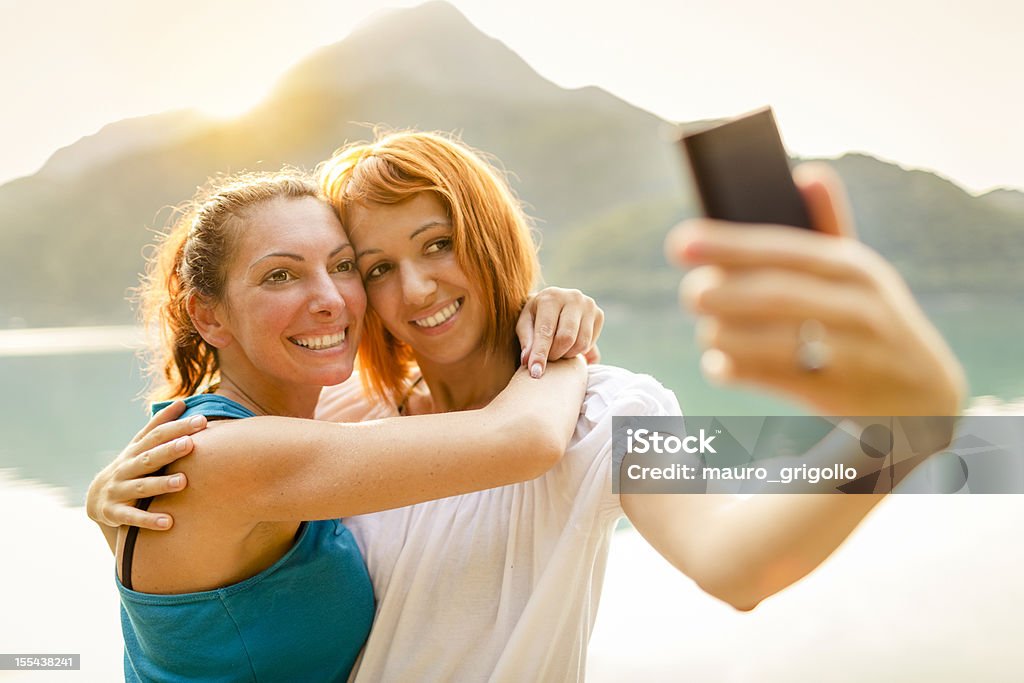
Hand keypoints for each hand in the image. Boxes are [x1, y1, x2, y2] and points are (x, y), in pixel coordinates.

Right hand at [86, 400, 206, 529]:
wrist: (96, 498)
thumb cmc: (130, 467)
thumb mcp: (141, 446)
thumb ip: (160, 424)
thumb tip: (183, 401)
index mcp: (136, 450)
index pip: (157, 435)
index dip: (178, 427)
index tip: (202, 420)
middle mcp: (127, 468)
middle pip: (149, 457)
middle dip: (169, 451)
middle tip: (190, 444)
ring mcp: (119, 490)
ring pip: (141, 487)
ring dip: (161, 484)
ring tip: (183, 482)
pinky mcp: (115, 512)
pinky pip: (133, 517)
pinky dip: (149, 520)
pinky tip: (168, 522)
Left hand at [515, 287, 603, 377]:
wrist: (554, 303)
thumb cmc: (536, 316)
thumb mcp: (525, 324)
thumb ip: (526, 341)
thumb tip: (528, 360)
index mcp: (551, 297)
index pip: (546, 331)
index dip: (540, 354)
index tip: (535, 373)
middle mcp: (573, 297)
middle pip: (566, 338)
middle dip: (554, 355)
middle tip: (547, 359)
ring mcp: (589, 305)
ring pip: (581, 344)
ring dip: (567, 355)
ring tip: (557, 351)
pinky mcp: (599, 315)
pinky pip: (590, 344)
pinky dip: (578, 351)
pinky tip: (569, 345)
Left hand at [664, 163, 965, 416]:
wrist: (922, 395)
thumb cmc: (873, 322)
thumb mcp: (862, 273)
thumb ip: (829, 225)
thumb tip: (806, 172)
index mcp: (852, 267)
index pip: (781, 249)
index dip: (728, 244)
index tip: (681, 242)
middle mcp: (856, 306)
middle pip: (776, 295)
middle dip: (724, 292)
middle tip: (690, 292)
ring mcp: (851, 353)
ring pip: (774, 341)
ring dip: (728, 336)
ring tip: (707, 332)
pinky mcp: (837, 394)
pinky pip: (776, 380)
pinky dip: (739, 371)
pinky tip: (718, 366)